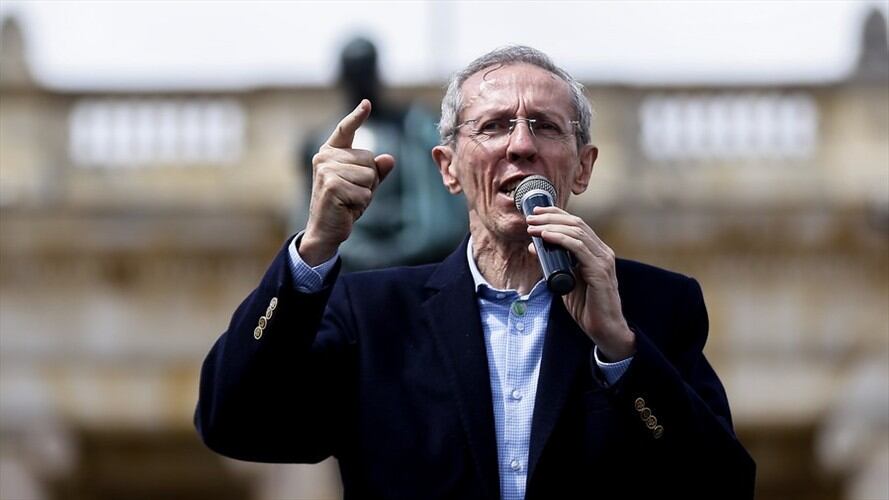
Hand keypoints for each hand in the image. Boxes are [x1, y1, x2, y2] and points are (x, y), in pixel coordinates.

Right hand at [300, 100, 395, 265]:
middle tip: (351, 194)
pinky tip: (346, 208)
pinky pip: (364, 192)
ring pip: (369, 175)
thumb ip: (376, 171)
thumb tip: (389, 158)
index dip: (357, 117)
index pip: (346, 130)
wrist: (325, 230)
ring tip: (348, 201)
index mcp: (330, 152)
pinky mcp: (332, 185)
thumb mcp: (363, 185)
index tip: (367, 103)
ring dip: (365, 192)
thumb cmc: (344, 205)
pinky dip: (361, 204)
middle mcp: (325, 157)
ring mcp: (326, 170)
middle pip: (369, 159)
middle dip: (369, 180)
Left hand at [526, 206, 635, 360]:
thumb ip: (552, 264)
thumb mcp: (565, 280)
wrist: (605, 329)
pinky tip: (546, 237)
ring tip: (533, 228)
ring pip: (577, 232)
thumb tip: (533, 247)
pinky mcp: (600, 271)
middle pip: (576, 223)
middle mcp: (602, 252)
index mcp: (596, 252)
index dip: (556, 214)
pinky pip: (578, 248)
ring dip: (551, 227)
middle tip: (530, 218)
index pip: (577, 224)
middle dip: (551, 217)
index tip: (535, 213)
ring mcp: (603, 260)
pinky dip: (561, 239)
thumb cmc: (587, 306)